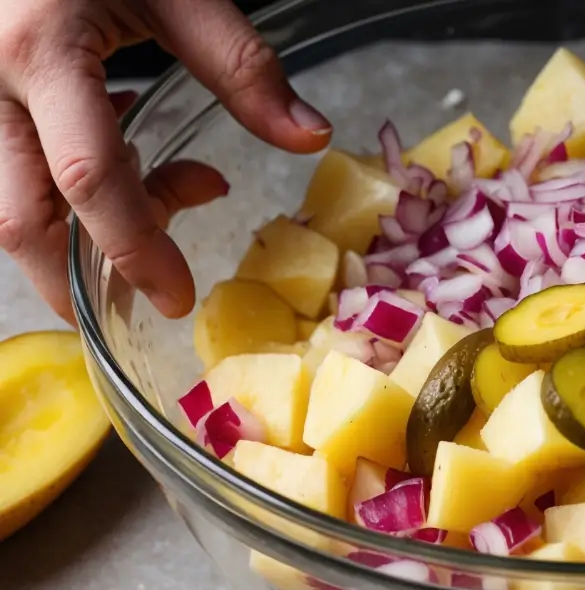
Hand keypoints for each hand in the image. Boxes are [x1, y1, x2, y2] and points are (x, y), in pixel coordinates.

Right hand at [0, 0, 332, 323]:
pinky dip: (79, 187)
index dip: (134, 248)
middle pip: (19, 217)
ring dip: (89, 231)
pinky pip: (19, 168)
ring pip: (12, 202)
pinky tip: (139, 157)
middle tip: (153, 299)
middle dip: (80, 279)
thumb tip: (310, 136)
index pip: (86, 179)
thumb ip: (241, 63)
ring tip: (180, 189)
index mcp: (39, 52)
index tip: (176, 298)